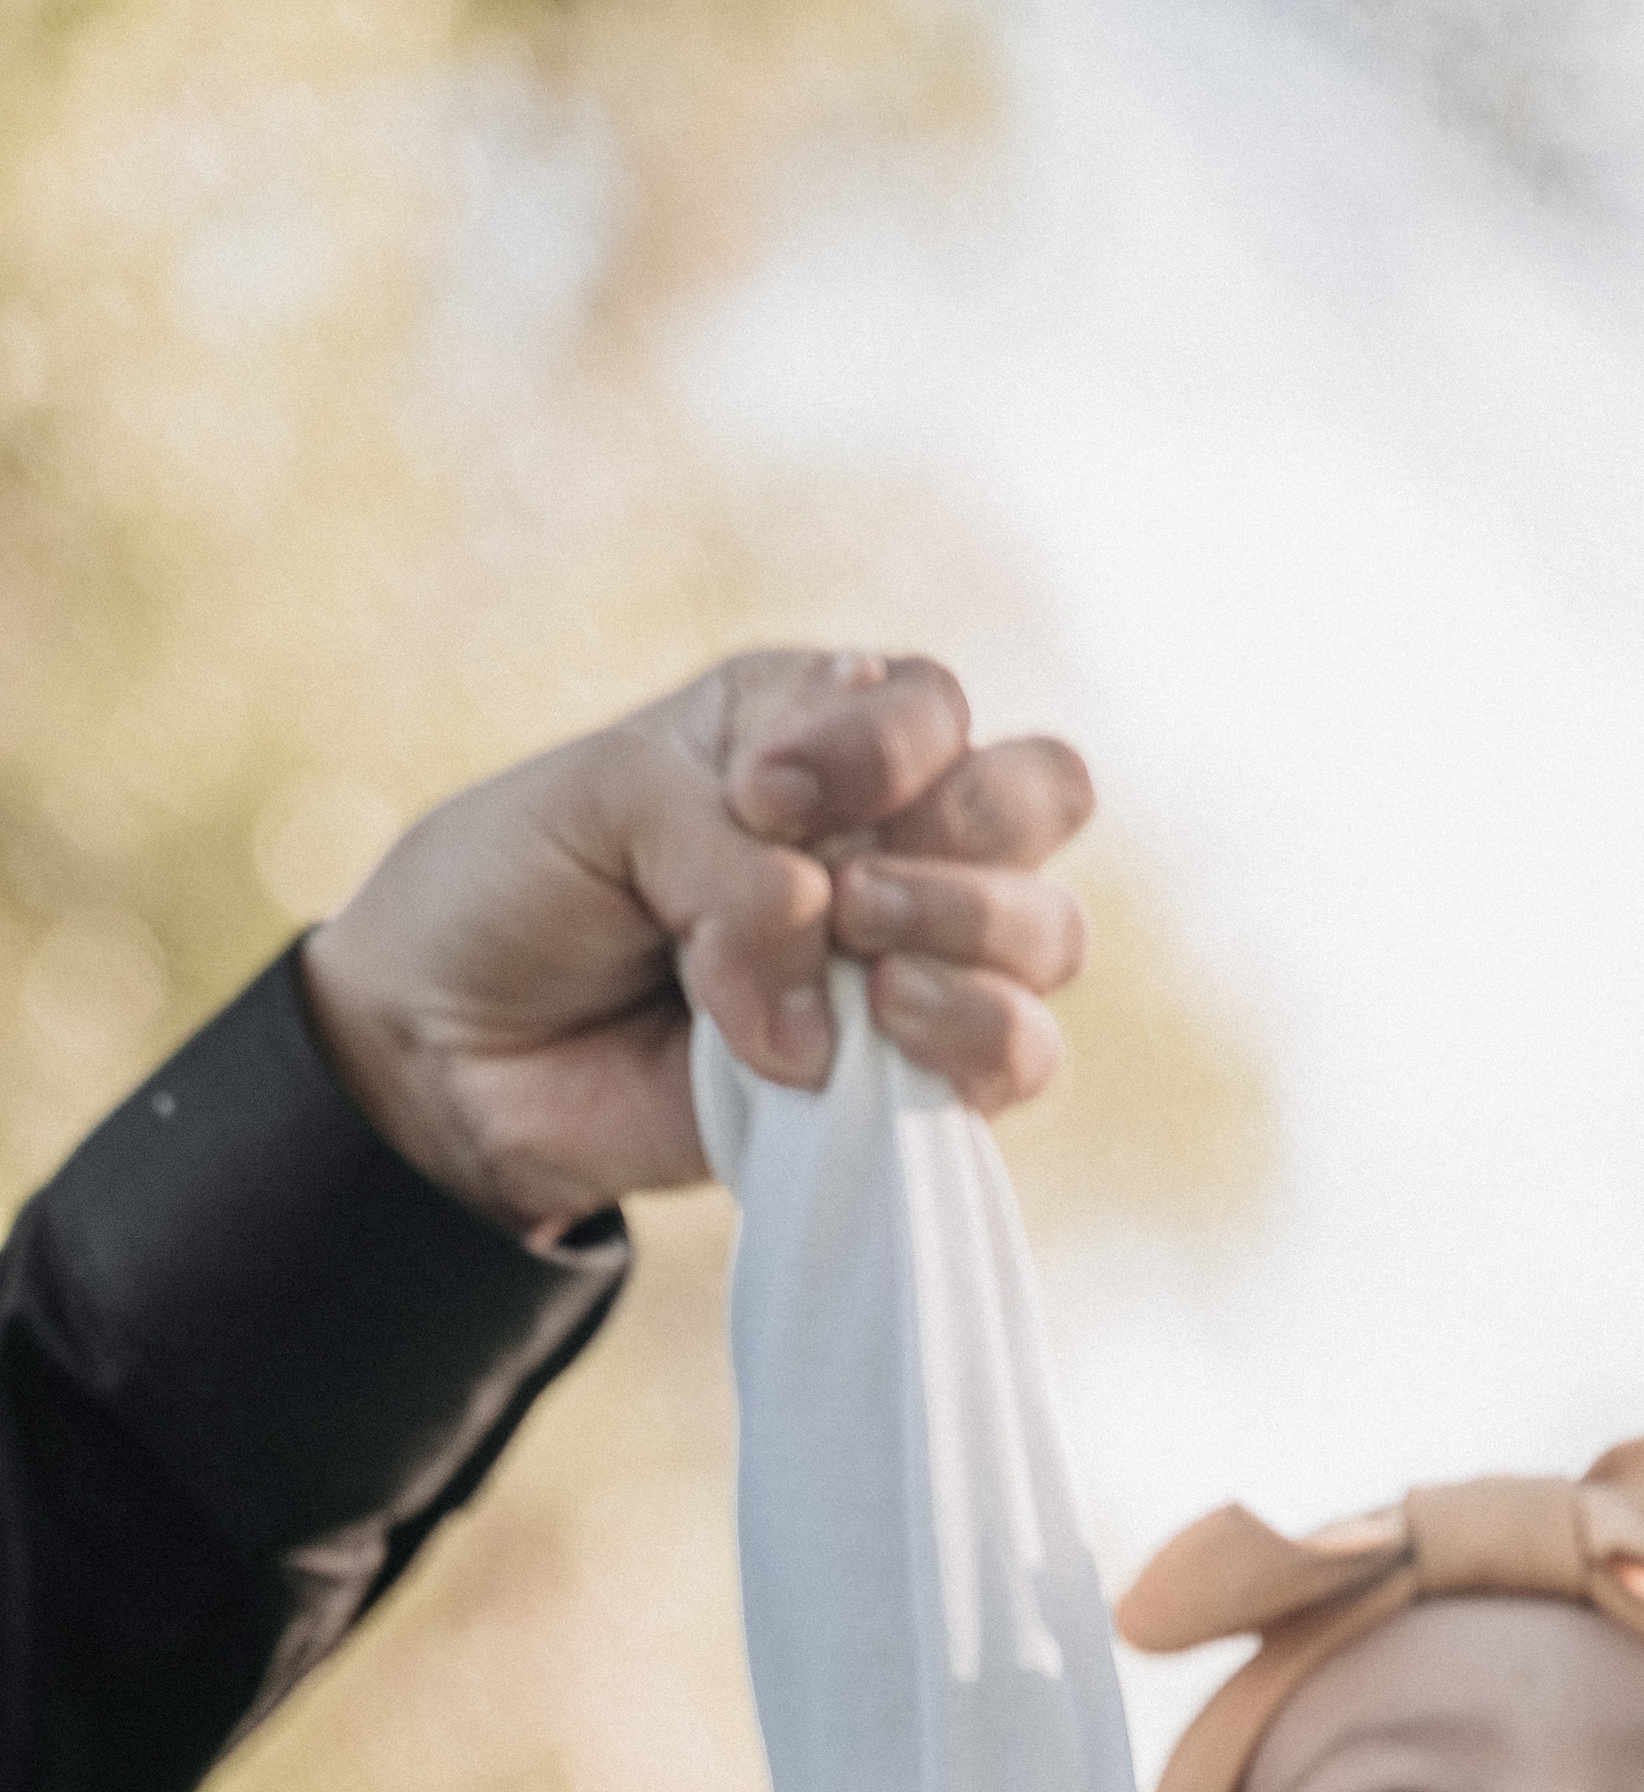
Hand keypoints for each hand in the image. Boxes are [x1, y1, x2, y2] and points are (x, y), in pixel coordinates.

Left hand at [301, 650, 1094, 1237]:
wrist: (446, 1051)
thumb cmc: (517, 892)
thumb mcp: (603, 807)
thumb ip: (730, 861)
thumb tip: (834, 990)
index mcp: (818, 733)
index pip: (937, 704)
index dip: (881, 746)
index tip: (757, 796)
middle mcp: (888, 838)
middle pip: (1044, 796)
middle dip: (961, 830)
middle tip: (845, 889)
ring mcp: (908, 964)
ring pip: (1049, 934)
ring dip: (963, 936)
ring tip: (856, 973)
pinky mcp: (903, 1087)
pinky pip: (1021, 1061)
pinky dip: (968, 1044)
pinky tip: (863, 1043)